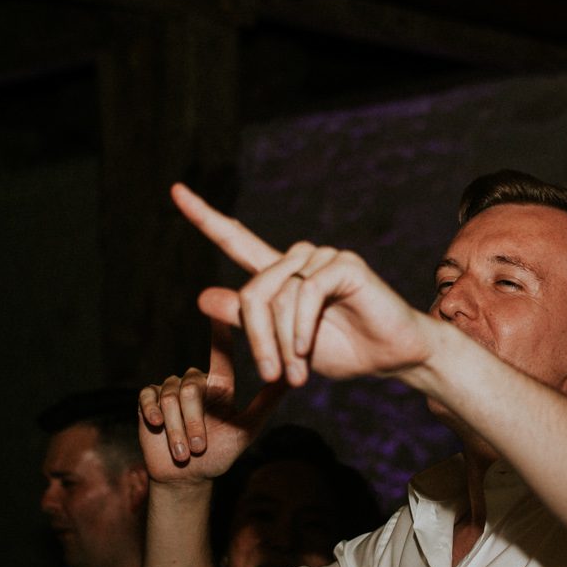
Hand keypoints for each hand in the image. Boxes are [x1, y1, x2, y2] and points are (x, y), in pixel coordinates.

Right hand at [138, 321, 283, 483]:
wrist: (188, 476)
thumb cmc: (221, 453)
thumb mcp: (248, 428)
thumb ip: (267, 401)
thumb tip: (292, 377)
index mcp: (219, 384)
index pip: (220, 352)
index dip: (220, 330)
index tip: (221, 308)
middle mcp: (195, 382)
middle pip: (191, 387)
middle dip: (194, 422)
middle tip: (199, 447)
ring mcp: (169, 389)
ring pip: (170, 397)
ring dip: (177, 428)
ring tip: (184, 452)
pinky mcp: (148, 400)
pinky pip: (148, 397)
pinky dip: (153, 413)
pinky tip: (156, 425)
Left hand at [172, 183, 435, 387]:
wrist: (391, 357)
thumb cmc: (342, 350)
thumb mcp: (283, 344)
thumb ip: (245, 321)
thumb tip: (202, 295)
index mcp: (281, 274)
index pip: (235, 239)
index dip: (205, 217)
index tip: (175, 191)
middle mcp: (298, 258)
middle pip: (252, 291)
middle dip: (257, 339)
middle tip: (274, 376)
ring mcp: (322, 257)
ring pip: (277, 296)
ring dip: (282, 341)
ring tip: (297, 372)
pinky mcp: (344, 264)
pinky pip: (306, 293)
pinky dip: (301, 327)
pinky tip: (308, 348)